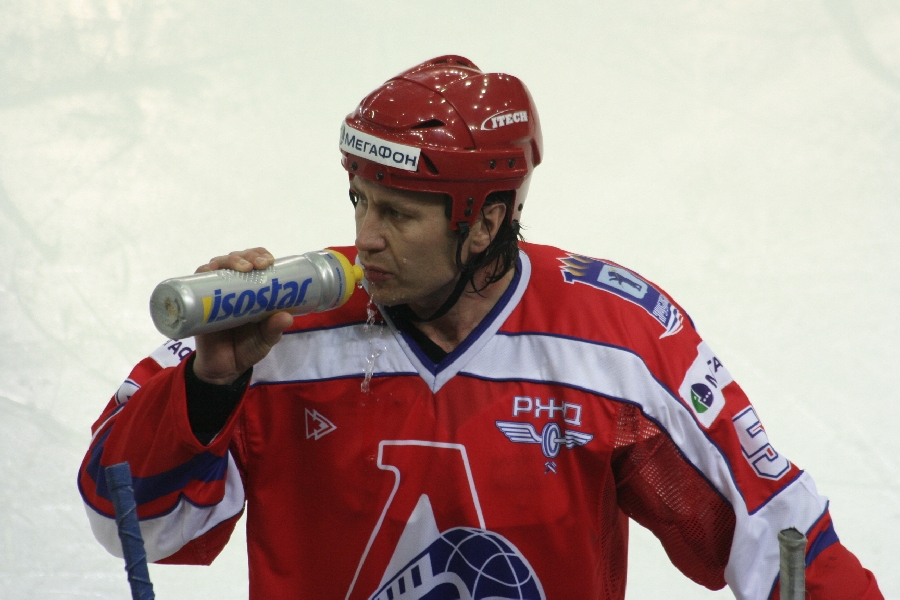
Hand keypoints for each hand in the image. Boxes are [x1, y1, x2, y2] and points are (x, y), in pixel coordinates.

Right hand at [191, 248, 294, 384]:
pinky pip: (196, 282)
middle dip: (247, 256)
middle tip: (257, 265)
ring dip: (229, 260)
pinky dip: (203, 272)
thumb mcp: (265, 340)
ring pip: (219, 266)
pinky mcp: (198, 303)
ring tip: (242, 267)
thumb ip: (274, 329)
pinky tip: (211, 270)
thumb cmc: (247, 348)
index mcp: (252, 291)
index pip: (256, 262)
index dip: (261, 255)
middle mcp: (233, 288)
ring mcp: (215, 294)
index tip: (269, 261)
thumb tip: (286, 316)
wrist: (223, 370)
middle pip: (237, 259)